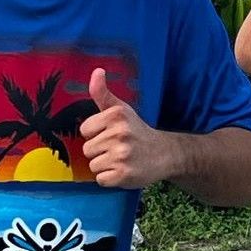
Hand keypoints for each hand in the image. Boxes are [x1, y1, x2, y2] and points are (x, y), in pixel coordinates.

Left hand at [80, 69, 173, 188]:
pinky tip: (123, 171)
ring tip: (121, 161)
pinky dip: (110, 179)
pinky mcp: (123, 175)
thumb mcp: (122, 110)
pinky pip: (101, 180)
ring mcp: (121, 156)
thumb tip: (97, 70)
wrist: (165, 154)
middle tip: (118, 150)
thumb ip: (103, 93)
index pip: (85, 130)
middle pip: (87, 149)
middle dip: (100, 152)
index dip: (96, 134)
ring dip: (105, 166)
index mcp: (116, 116)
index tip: (111, 135)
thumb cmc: (137, 131)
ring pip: (93, 165)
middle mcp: (119, 134)